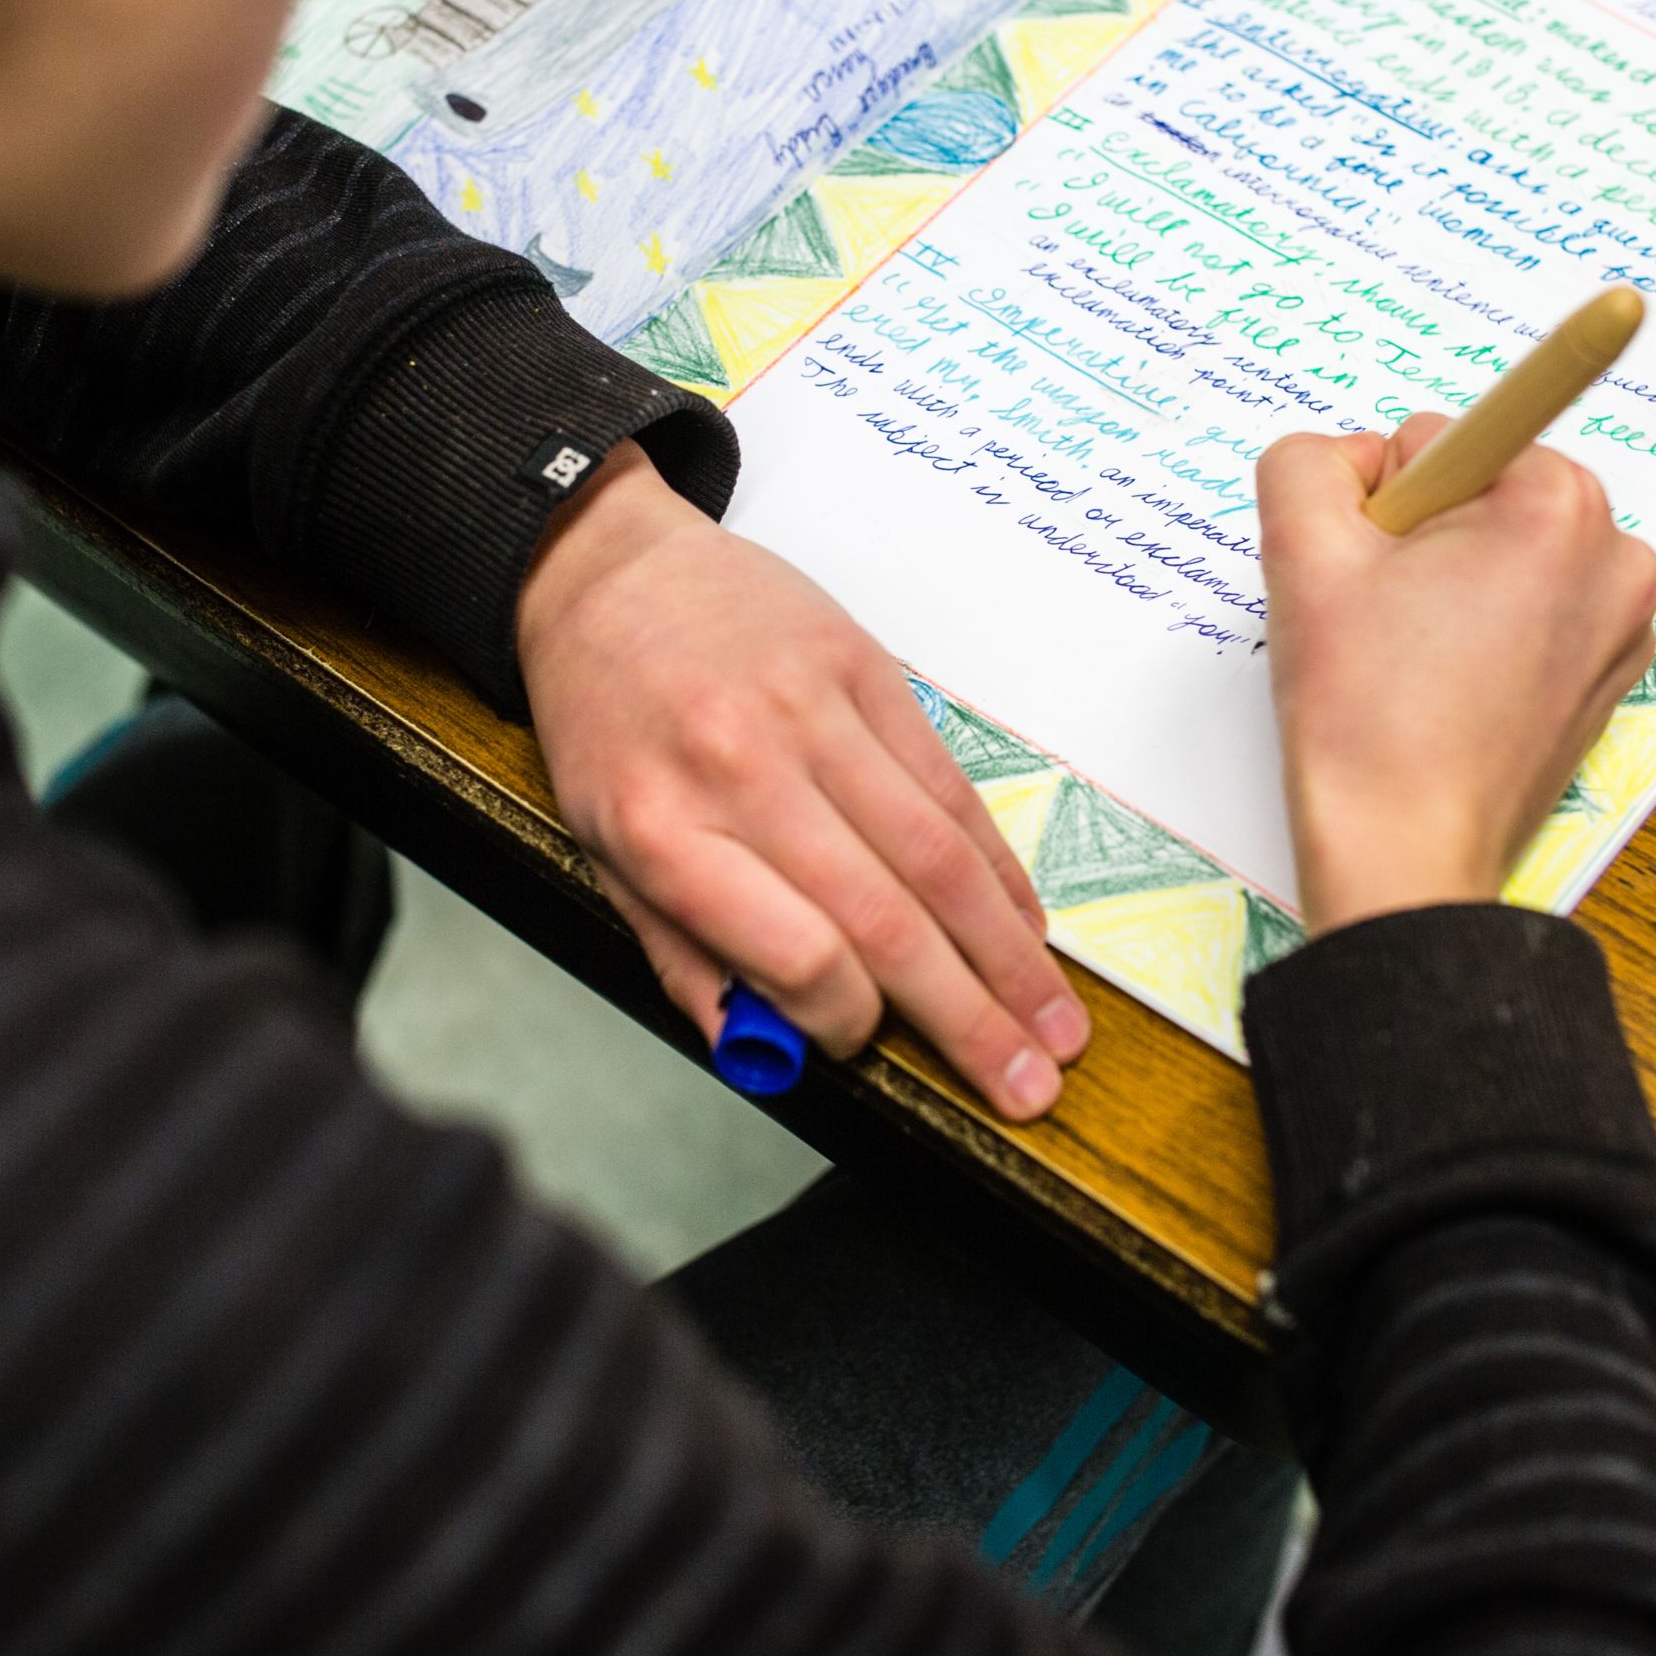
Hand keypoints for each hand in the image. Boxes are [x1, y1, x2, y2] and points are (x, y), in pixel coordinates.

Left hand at [516, 443, 1087, 1118]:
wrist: (605, 568)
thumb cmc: (602, 719)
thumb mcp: (599, 849)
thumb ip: (682, 954)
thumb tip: (763, 1053)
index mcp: (665, 830)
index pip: (796, 951)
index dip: (849, 1020)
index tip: (866, 1044)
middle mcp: (745, 771)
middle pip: (885, 917)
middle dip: (969, 1018)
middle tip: (1028, 1088)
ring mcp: (815, 714)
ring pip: (937, 855)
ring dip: (1008, 955)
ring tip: (1056, 1026)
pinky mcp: (867, 668)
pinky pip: (949, 785)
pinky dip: (997, 867)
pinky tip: (1027, 925)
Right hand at [1257, 417, 1655, 928]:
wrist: (1405, 851)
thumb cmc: (1365, 716)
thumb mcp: (1301, 553)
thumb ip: (1309, 462)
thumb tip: (1350, 460)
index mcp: (1555, 505)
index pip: (1439, 438)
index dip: (1383, 501)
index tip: (1380, 568)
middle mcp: (1614, 552)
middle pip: (1479, 491)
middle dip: (1420, 538)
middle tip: (1383, 620)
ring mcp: (1624, 621)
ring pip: (1503, 551)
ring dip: (1449, 584)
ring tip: (1411, 660)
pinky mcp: (1611, 674)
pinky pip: (1532, 609)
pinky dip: (1485, 632)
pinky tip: (1447, 687)